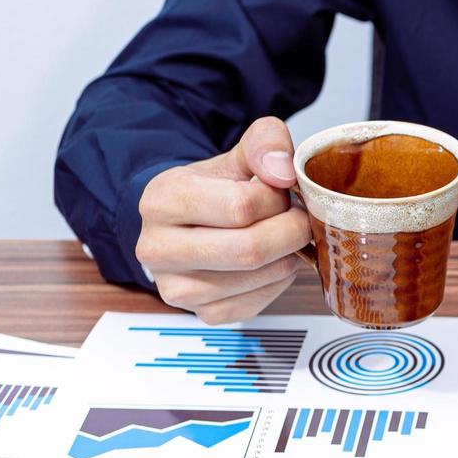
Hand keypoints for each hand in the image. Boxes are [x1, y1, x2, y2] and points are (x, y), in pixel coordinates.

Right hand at [135, 117, 309, 323]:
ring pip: (260, 277)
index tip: (281, 192)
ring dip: (289, 256)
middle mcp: (158, 249)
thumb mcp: (235, 157)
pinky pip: (259, 303)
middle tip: (299, 219)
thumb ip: (265, 143)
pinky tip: (271, 262)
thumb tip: (284, 170)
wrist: (190, 227)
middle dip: (291, 231)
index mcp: (162, 201)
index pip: (241, 207)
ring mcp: (177, 288)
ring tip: (282, 237)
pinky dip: (279, 282)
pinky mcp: (203, 314)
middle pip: (250, 250)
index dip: (277, 199)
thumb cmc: (214, 192)